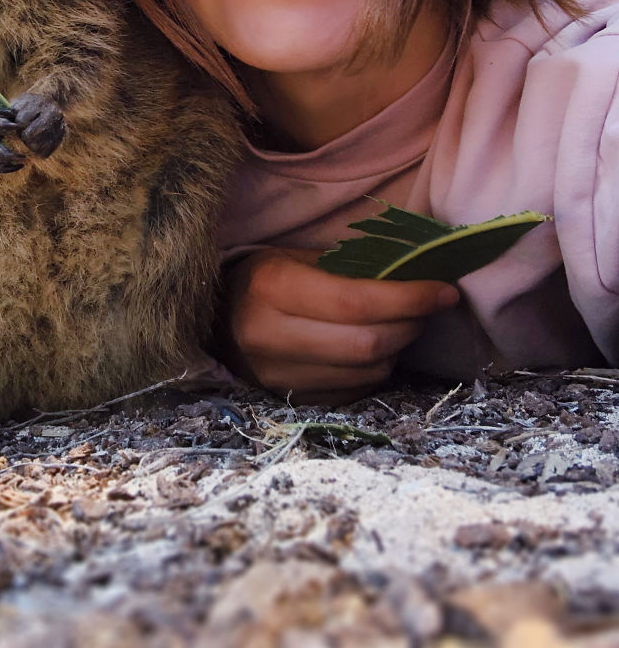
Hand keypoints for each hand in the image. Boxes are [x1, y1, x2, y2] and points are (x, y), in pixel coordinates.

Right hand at [219, 247, 459, 404]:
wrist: (214, 319)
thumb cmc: (263, 276)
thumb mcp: (296, 256)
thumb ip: (350, 265)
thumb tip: (418, 266)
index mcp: (271, 287)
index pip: (355, 301)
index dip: (409, 297)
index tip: (443, 289)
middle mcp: (269, 335)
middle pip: (366, 342)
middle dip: (410, 323)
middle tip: (428, 305)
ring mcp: (276, 376)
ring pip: (366, 371)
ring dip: (398, 347)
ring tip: (403, 323)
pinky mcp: (288, 400)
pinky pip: (354, 391)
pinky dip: (376, 369)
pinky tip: (375, 347)